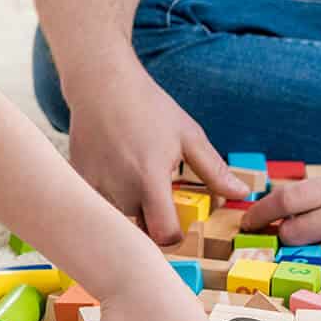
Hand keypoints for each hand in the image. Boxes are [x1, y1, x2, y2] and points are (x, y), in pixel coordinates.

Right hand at [65, 64, 245, 244]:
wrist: (102, 84)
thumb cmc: (148, 106)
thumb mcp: (188, 135)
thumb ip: (214, 170)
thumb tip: (241, 193)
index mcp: (150, 178)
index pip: (164, 235)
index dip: (175, 237)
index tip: (178, 224)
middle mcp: (119, 188)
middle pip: (141, 229)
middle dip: (152, 220)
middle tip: (158, 193)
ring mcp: (94, 186)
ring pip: (118, 218)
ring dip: (130, 209)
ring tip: (134, 177)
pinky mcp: (79, 181)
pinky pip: (98, 205)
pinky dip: (108, 198)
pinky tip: (115, 172)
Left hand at [239, 170, 320, 272]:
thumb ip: (317, 195)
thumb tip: (271, 209)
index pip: (286, 200)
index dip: (260, 214)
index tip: (248, 223)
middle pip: (292, 235)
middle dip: (284, 240)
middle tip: (286, 241)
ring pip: (312, 261)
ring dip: (306, 260)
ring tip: (316, 253)